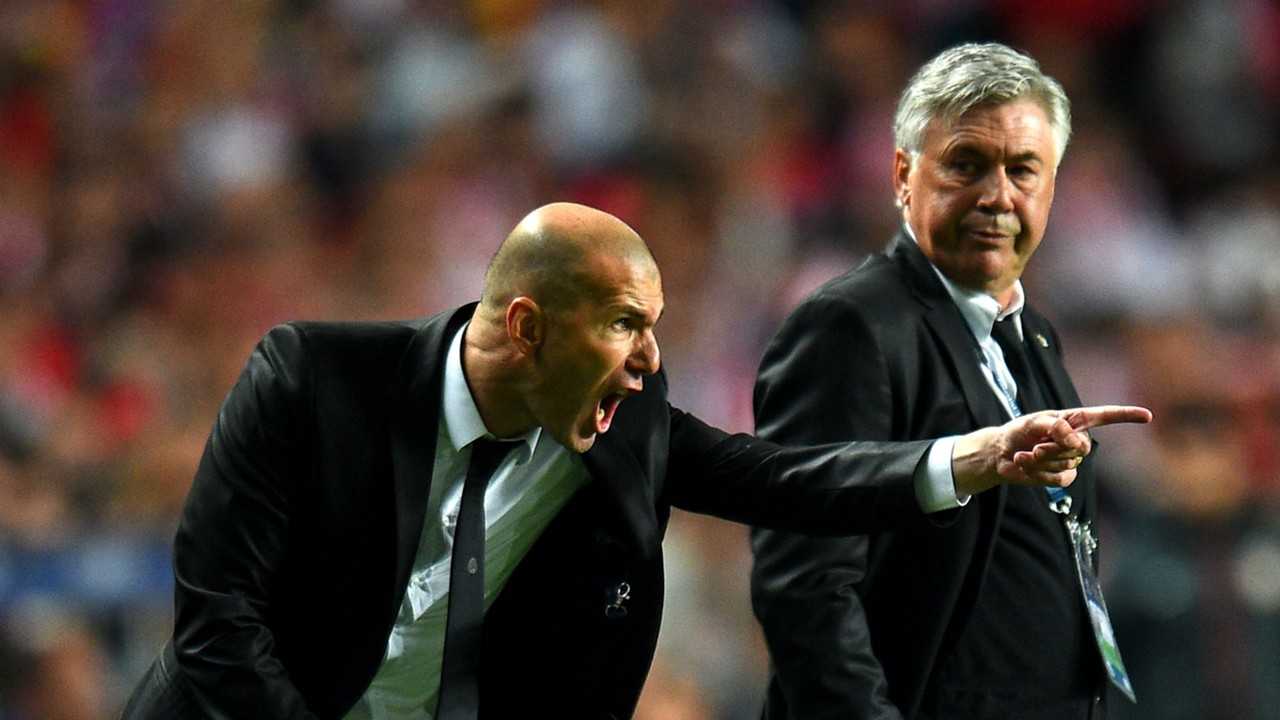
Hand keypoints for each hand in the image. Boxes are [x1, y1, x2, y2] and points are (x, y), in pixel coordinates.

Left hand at [952, 405, 1151, 496]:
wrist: (1001, 454)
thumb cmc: (1018, 432)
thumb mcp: (1032, 423)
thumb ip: (1055, 427)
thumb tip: (1075, 439)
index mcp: (1073, 420)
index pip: (1104, 416)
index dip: (1125, 416)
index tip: (1147, 415)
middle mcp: (1076, 439)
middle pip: (1080, 447)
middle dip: (1055, 448)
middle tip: (1036, 445)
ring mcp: (1071, 459)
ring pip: (1067, 464)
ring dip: (1042, 460)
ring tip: (1027, 453)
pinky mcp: (1063, 476)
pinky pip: (1059, 478)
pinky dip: (1039, 473)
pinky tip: (1026, 463)